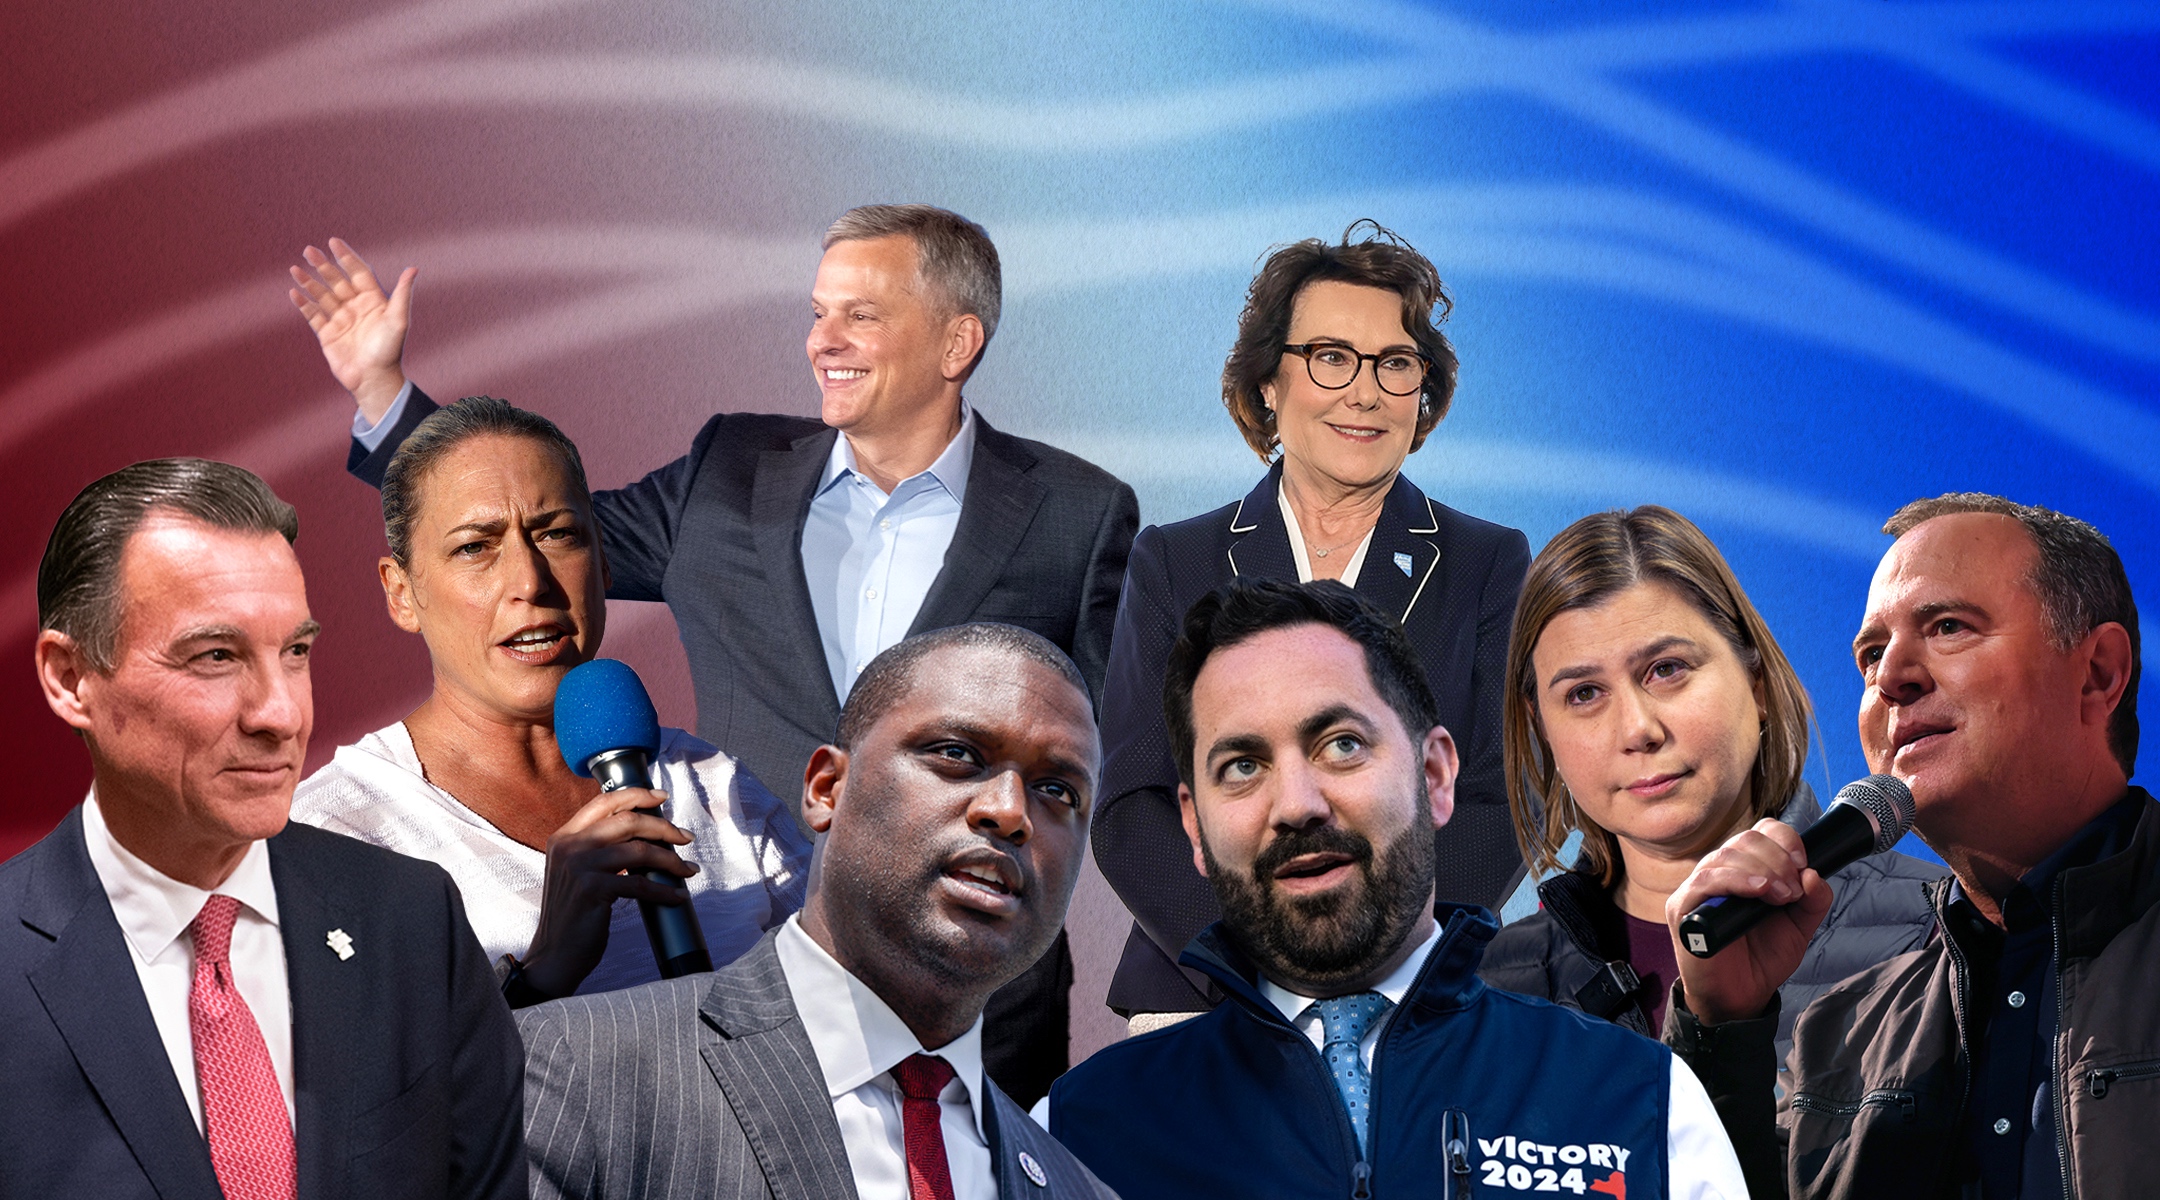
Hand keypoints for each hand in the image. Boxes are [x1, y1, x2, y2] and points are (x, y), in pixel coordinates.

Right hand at [287, 236, 414, 422]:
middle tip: (309, 250)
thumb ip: (402, 293)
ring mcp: (340, 320)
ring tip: (295, 269)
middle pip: (337, 281)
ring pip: (322, 295)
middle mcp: (356, 307)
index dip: (346, 257)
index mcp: (373, 301)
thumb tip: (413, 268)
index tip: (334, 242)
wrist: (374, 379)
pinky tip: (294, 292)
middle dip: (323, 266)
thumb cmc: (390, 350)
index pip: (358, 273)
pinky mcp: (328, 334)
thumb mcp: (398, 320)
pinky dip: (304, 304)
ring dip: (309, 282)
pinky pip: (313, 315)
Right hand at [518, 788, 698, 998]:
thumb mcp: (576, 871)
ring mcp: (579, 866)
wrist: (555, 953)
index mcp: (564, 837)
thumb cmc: (574, 914)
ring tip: (688, 870)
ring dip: (671, 860)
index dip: (637, 795)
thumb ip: (597, 848)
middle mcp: (569, 846)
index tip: (662, 797)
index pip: (604, 802)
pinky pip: (640, 884)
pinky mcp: (592, 889)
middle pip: (627, 821)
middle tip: (685, 837)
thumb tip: (643, 833)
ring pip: (639, 850)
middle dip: (664, 827)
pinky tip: (677, 896)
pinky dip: (664, 891)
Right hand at [1666, 818, 1831, 1026]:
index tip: (1803, 863)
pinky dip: (1737, 881)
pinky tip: (1759, 891)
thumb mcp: (1798, 927)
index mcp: (1744, 870)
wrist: (1740, 997)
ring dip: (1762, 870)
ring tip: (1781, 897)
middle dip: (1777, 860)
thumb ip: (1812, 901)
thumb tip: (1814, 874)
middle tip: (1793, 890)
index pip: (1759, 833)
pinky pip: (1706, 881)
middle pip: (1745, 840)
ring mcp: (1697, 889)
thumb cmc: (1762, 959)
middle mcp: (1718, 872)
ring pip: (1726, 856)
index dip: (1784, 840)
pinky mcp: (1683, 908)